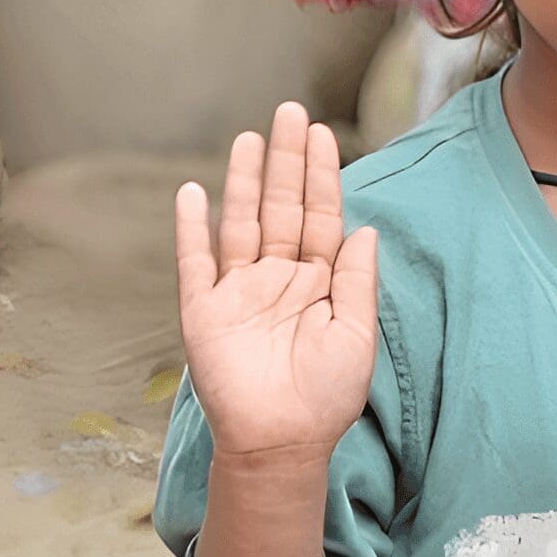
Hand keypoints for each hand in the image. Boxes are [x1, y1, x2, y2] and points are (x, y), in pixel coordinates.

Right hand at [174, 102, 378, 459]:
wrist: (281, 444)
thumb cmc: (325, 397)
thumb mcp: (356, 334)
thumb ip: (358, 279)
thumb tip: (364, 227)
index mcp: (317, 281)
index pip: (320, 215)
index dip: (321, 174)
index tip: (322, 133)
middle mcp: (277, 278)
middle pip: (281, 206)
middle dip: (286, 161)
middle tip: (290, 112)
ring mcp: (239, 291)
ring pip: (241, 223)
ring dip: (243, 181)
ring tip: (251, 138)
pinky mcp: (204, 311)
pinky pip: (195, 262)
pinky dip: (192, 229)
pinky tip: (192, 193)